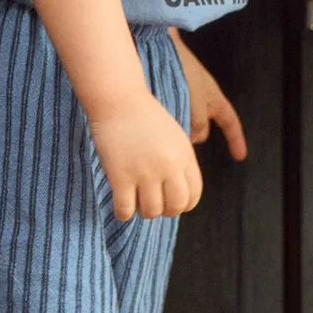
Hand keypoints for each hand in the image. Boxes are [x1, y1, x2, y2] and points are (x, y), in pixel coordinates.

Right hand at [88, 95, 203, 221]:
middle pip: (175, 207)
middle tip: (153, 203)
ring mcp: (145, 172)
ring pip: (151, 212)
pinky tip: (121, 205)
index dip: (182, 204)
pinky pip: (126, 210)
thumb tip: (179, 194)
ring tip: (135, 200)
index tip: (170, 202)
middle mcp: (168, 166)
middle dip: (165, 211)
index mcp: (184, 155)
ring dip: (143, 211)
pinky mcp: (120, 176)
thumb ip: (180, 162)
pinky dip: (123, 213)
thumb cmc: (144, 116)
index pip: (193, 195)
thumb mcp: (174, 136)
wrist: (118, 99)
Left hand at [169, 31, 247, 161]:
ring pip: (182, 124)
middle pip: (201, 128)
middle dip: (192, 138)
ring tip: (163, 132)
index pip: (230, 123)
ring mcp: (182, 98)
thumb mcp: (198, 100)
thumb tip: (195, 139)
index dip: (236, 140)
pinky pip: (167, 116)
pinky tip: (154, 124)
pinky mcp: (165, 96)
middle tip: (179, 146)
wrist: (157, 44)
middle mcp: (200, 100)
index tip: (239, 156)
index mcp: (214, 99)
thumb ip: (199, 123)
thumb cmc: (183, 68)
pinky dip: (162, 122)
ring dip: (174, 130)